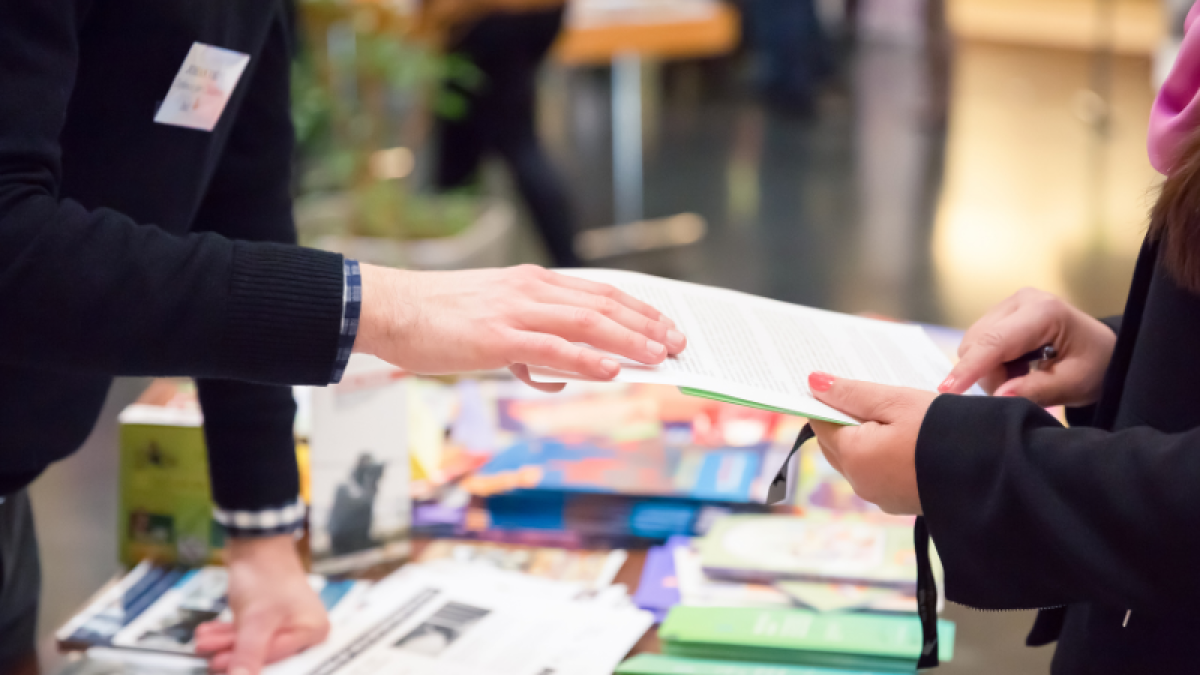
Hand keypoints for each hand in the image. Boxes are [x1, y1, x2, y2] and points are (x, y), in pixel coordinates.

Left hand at [195, 535, 329, 674]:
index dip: (252, 668)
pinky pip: (247, 633)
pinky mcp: (268, 617)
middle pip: (266, 655)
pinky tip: (209, 633)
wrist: (255, 542)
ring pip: (252, 645)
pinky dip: (228, 634)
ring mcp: (285, 622)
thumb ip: (248, 654)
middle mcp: (303, 628)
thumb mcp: (257, 620)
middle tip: (211, 658)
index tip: (226, 671)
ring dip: (225, 644)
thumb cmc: (267, 574)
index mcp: (313, 630)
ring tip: (204, 642)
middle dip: (234, 655)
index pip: (280, 660)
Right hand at [355, 265, 686, 390]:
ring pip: (587, 322)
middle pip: (603, 304)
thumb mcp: (490, 323)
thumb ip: (526, 347)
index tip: (664, 323)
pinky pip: (552, 347)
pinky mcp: (497, 336)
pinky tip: (611, 370)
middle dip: (646, 324)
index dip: (636, 307)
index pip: (597, 291)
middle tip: (678, 342)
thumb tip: (552, 376)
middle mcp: (530, 289)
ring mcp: (515, 311)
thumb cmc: (435, 319)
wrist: (389, 308)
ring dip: (629, 340)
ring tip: (659, 357)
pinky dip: (586, 358)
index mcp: (531, 283)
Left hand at [806, 372, 935, 514]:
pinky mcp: (901, 501)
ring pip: (857, 459)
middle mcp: (860, 482)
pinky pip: (878, 472)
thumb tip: (813, 383)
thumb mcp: (896, 401)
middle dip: (843, 418)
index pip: (820, 423)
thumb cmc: (943, 430)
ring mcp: (880, 496)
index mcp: (853, 456)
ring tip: (887, 410)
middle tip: (862, 391)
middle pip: (835, 443)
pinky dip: (881, 453)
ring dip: (864, 436)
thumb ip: (852, 393)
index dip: (826, 400)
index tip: (837, 382)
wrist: (992, 473)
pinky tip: (902, 435)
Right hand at [938, 287, 1115, 406]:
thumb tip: (999, 397)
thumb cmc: (1095, 365)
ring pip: (973, 345)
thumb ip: (1036, 390)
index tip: (947, 390)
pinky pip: (978, 344)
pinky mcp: (1000, 314)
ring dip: (989, 370)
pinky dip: (991, 363)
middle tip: (1019, 389)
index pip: (995, 341)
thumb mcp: (1074, 384)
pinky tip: (1017, 366)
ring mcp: (1008, 305)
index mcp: (1043, 311)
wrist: (1103, 352)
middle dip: (988, 374)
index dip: (969, 368)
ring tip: (1023, 376)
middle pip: (977, 343)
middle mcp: (1021, 300)